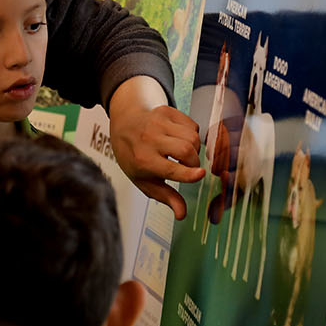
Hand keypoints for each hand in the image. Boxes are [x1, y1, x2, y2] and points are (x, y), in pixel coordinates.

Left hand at [109, 76, 204, 219]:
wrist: (124, 124)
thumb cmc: (135, 156)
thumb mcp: (143, 180)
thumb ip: (165, 196)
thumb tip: (182, 215)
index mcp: (143, 160)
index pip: (170, 168)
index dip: (188, 173)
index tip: (201, 175)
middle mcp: (150, 139)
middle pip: (186, 150)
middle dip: (195, 162)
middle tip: (188, 167)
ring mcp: (158, 122)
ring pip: (193, 137)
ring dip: (195, 149)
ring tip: (182, 153)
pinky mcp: (166, 111)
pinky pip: (192, 125)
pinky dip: (192, 135)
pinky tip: (180, 139)